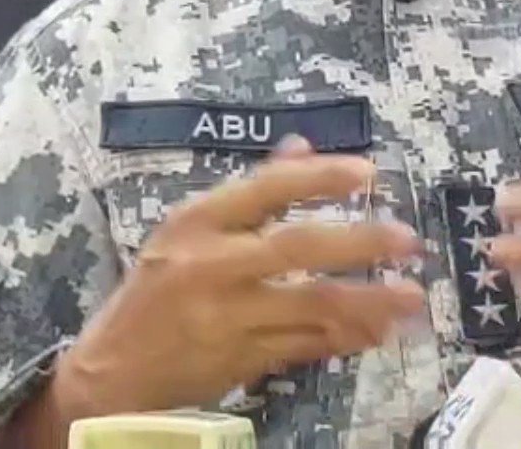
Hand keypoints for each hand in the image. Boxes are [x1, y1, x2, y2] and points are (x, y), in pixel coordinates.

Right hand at [53, 136, 425, 417]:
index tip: (368, 172)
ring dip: (368, 301)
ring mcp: (226, 318)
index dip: (319, 177)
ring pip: (311, 305)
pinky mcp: (240, 361)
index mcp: (196, 222)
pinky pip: (306, 345)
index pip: (266, 188)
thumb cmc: (154, 293)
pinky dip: (345, 338)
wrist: (109, 374)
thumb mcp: (187, 232)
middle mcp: (210, 265)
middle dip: (360, 242)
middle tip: (409, 240)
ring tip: (411, 297)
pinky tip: (377, 331)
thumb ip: (250, 192)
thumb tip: (302, 146)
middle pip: (297, 247)